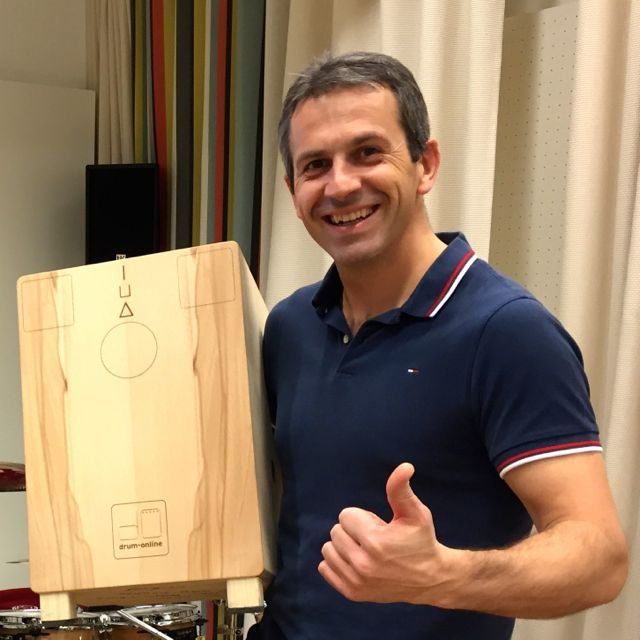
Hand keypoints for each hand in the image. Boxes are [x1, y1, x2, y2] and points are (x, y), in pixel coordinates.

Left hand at [318, 463, 456, 604]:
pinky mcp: (352, 593)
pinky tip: (356, 562)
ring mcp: (356, 582)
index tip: (378, 526)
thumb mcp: (415, 513)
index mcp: (375, 542)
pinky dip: (337, 562)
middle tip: (375, 538)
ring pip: (328, 549)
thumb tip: (405, 466)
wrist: (430, 579)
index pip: (345, 515)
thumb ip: (400, 489)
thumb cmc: (421, 541)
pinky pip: (325, 568)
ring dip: (343, 545)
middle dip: (353, 530)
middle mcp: (363, 564)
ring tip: (366, 550)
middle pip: (335, 531)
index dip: (362, 517)